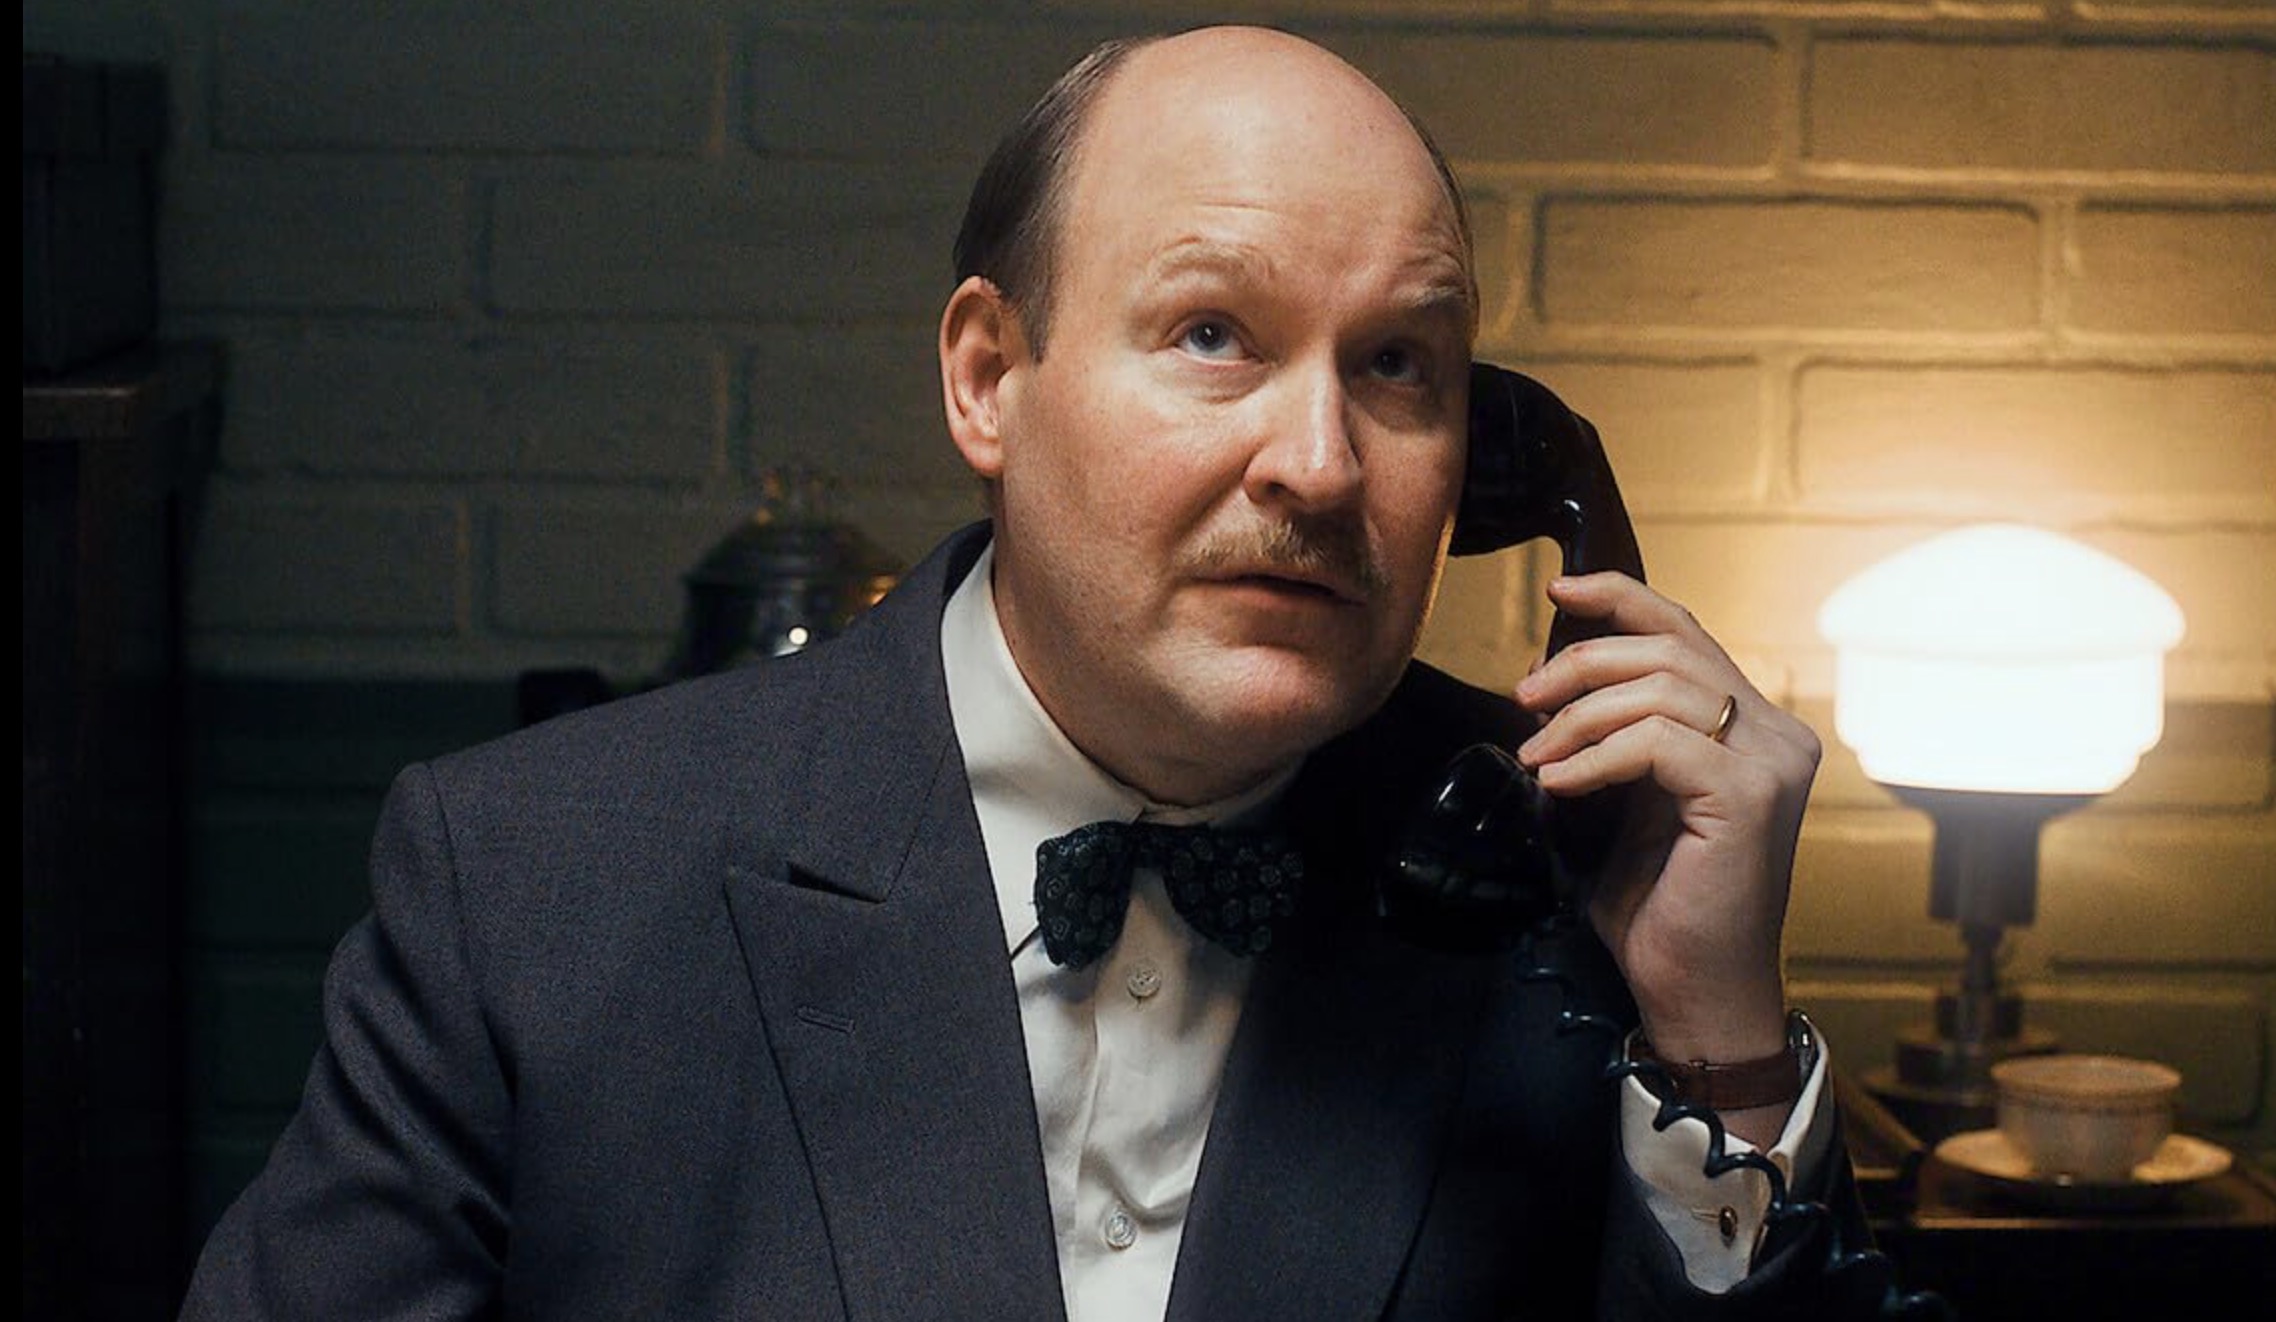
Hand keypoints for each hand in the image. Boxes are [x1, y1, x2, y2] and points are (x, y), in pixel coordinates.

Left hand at [1513, 573, 1820, 1104]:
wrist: (1694, 991)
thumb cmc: (1660, 906)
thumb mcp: (1628, 802)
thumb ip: (1617, 738)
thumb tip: (1550, 686)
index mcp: (1754, 727)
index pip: (1687, 632)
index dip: (1622, 597)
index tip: (1558, 592)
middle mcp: (1778, 735)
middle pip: (1671, 648)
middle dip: (1583, 660)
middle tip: (1523, 698)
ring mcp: (1772, 763)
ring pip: (1663, 687)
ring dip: (1579, 713)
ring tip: (1534, 753)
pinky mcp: (1748, 798)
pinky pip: (1657, 742)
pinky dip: (1595, 756)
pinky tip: (1557, 783)